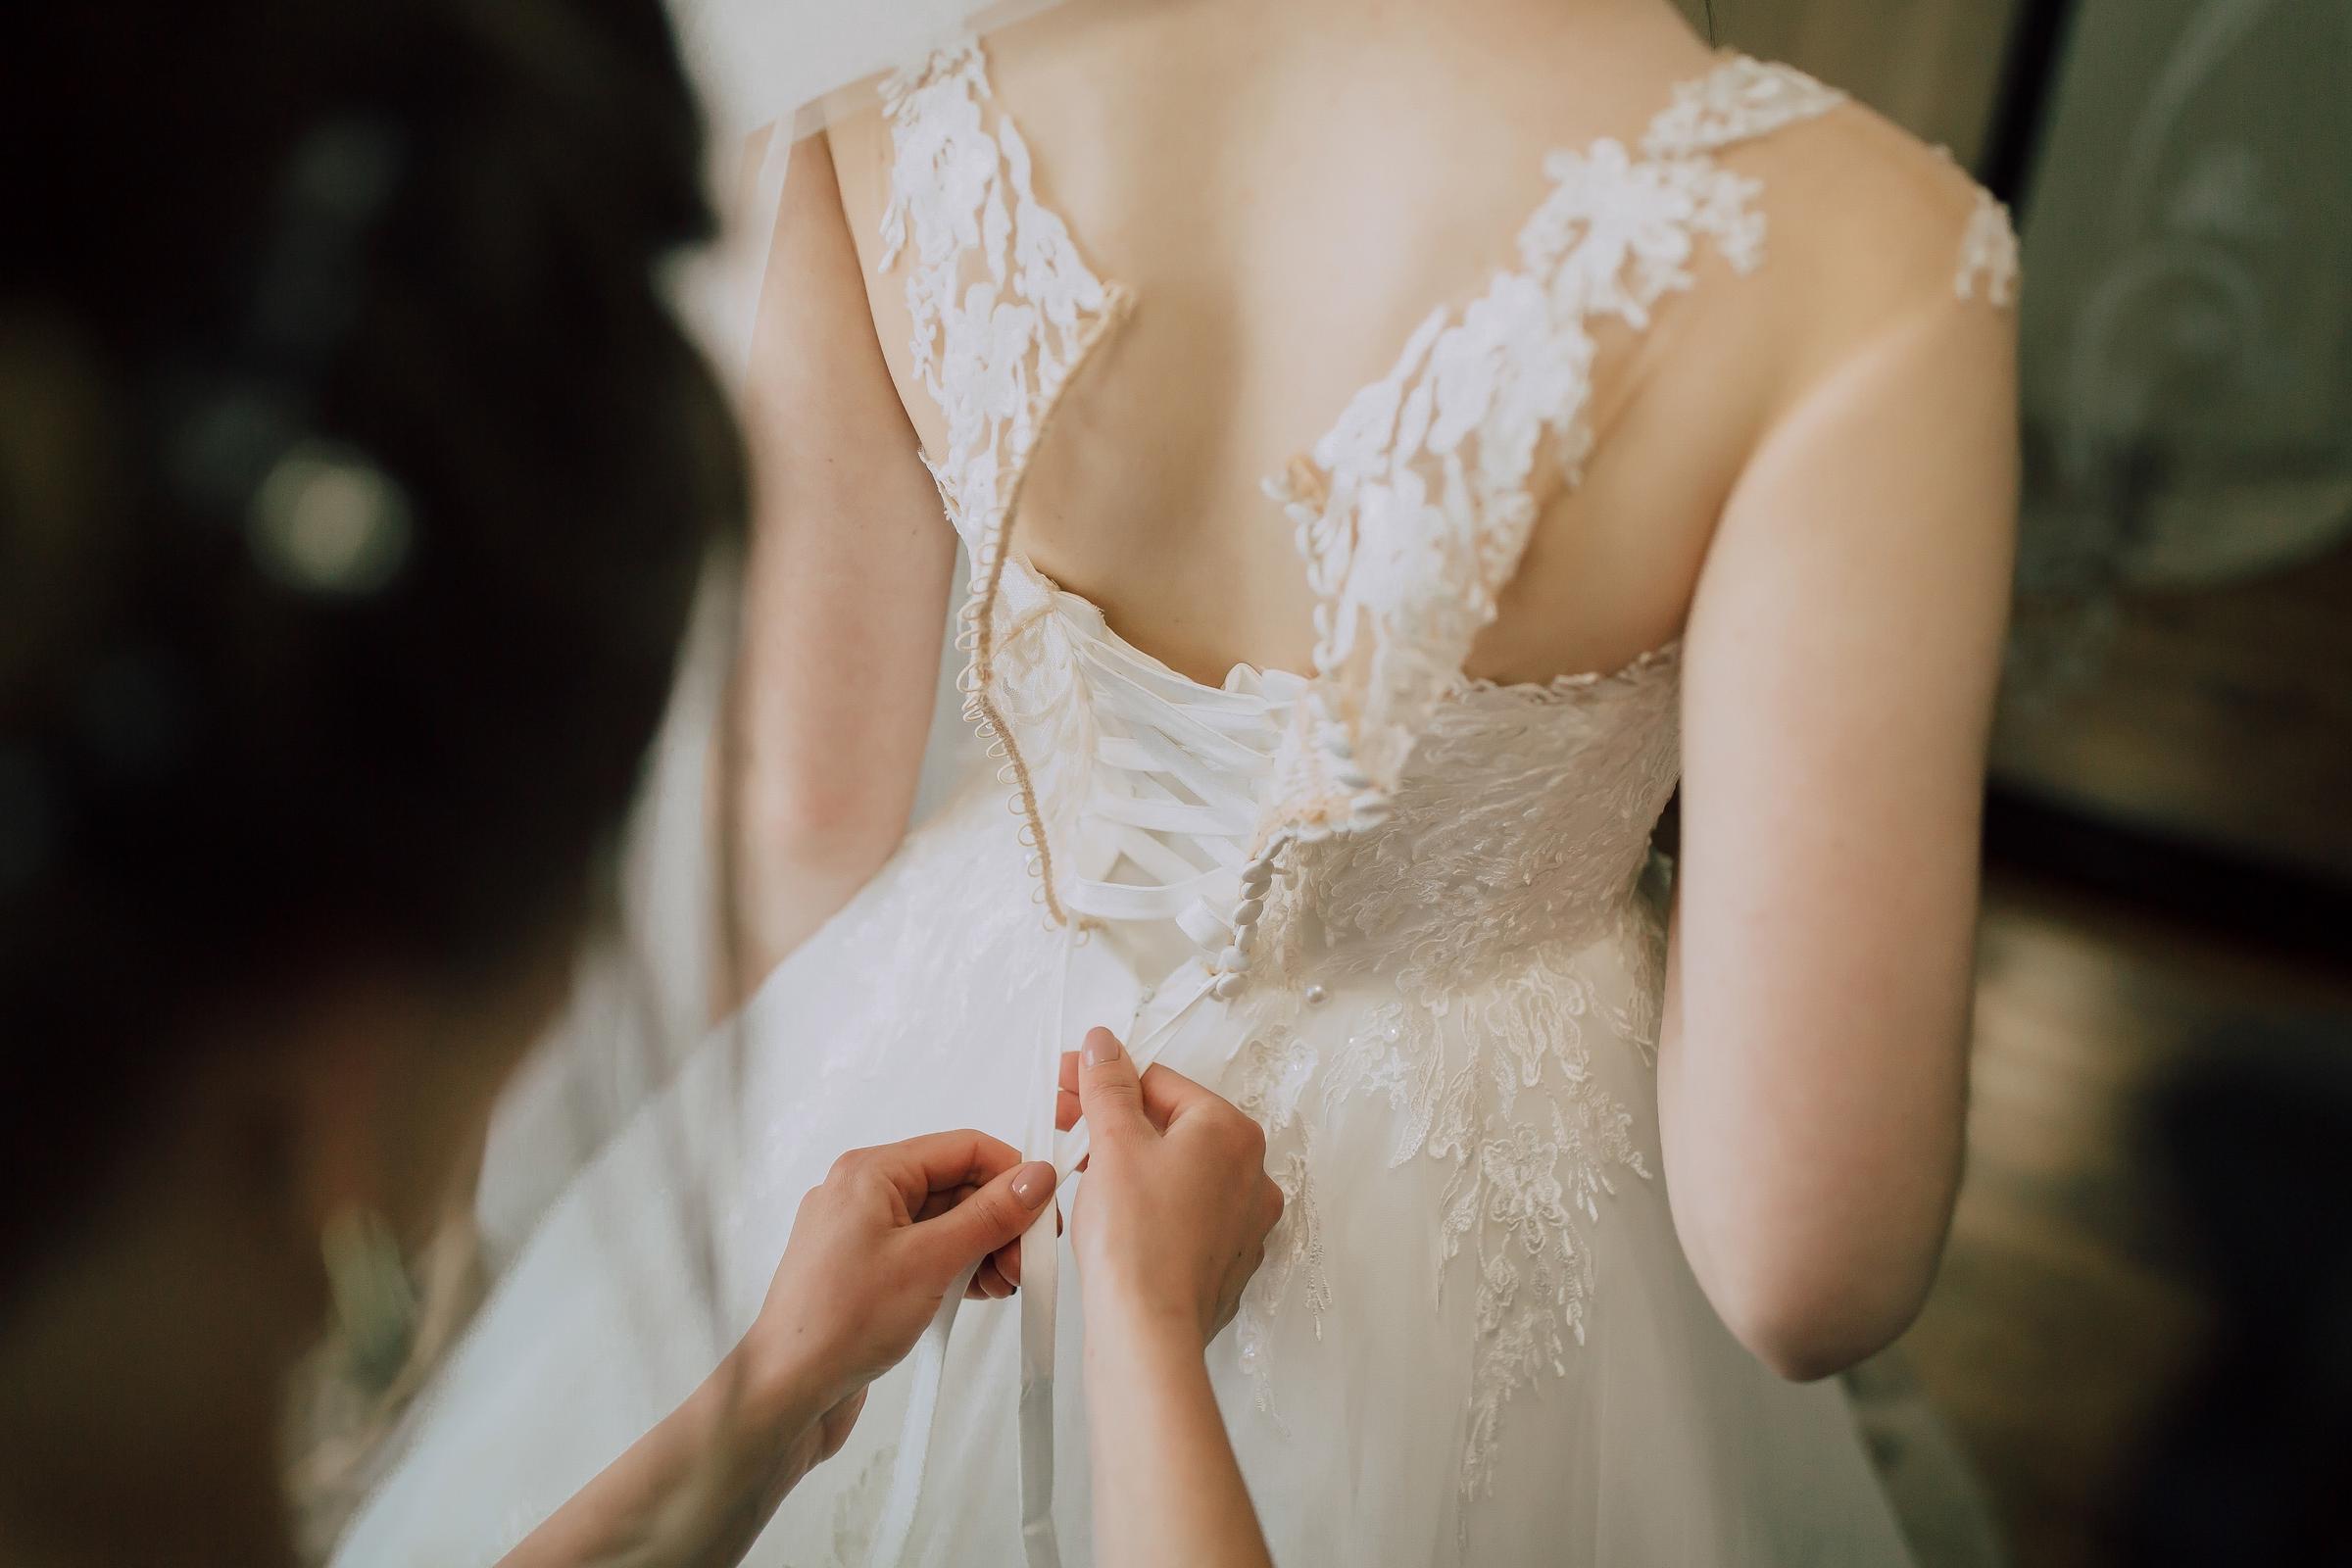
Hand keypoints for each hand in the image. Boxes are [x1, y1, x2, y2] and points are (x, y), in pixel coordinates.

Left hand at [745, 1130, 1057, 1461]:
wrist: (785, 1391)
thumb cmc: (838, 1323)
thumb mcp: (930, 1262)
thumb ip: (989, 1216)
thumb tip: (1034, 1178)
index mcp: (871, 1172)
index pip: (963, 1149)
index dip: (1011, 1174)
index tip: (1046, 1210)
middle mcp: (865, 1193)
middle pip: (956, 1185)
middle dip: (1000, 1220)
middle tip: (1028, 1261)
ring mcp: (864, 1233)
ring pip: (945, 1222)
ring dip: (983, 1248)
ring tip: (1005, 1285)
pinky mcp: (868, 1270)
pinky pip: (926, 1252)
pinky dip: (957, 1267)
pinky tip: (979, 1293)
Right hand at [1059, 1028, 1283, 1344]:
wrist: (1148, 1331)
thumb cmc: (1138, 1242)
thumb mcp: (1113, 1143)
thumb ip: (1109, 1086)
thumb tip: (1106, 1047)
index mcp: (1231, 1132)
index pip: (1159, 1082)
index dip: (1104, 1081)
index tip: (1069, 1085)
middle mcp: (1252, 1173)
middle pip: (1172, 1125)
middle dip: (1115, 1122)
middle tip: (1068, 1128)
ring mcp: (1244, 1221)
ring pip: (1178, 1171)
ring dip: (1131, 1163)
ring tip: (1084, 1175)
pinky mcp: (1226, 1259)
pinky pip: (1185, 1214)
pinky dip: (1151, 1206)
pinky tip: (1116, 1218)